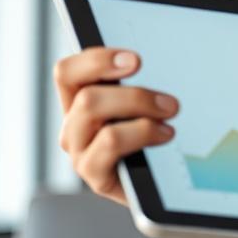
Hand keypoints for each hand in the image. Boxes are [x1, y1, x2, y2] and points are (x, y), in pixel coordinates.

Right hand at [54, 47, 179, 206]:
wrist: (165, 184)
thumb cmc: (155, 136)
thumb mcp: (145, 102)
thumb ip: (140, 80)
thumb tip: (157, 54)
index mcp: (80, 101)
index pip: (67, 72)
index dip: (96, 60)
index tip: (135, 61)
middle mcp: (74, 126)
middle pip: (86, 95)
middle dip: (133, 93)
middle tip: (169, 102)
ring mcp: (81, 152)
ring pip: (93, 113)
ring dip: (138, 108)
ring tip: (170, 113)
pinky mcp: (94, 176)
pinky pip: (109, 142)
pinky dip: (141, 133)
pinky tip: (166, 134)